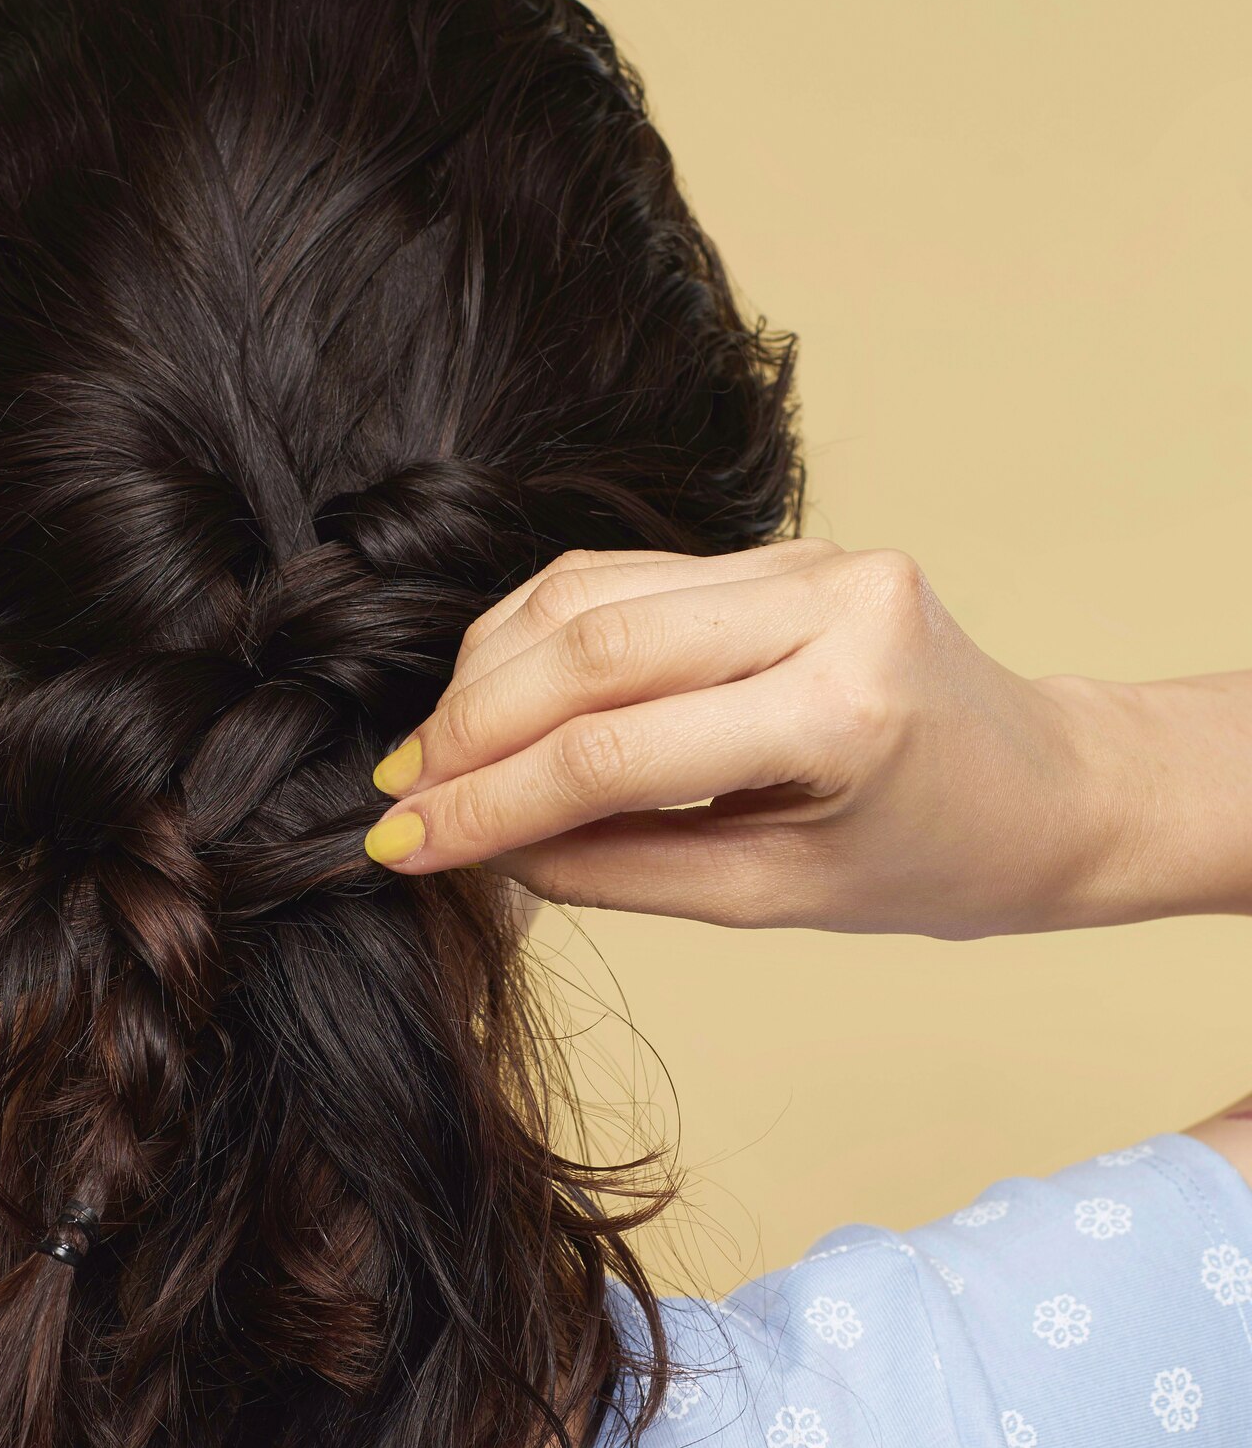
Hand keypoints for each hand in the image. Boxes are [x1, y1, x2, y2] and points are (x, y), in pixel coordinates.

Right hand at [364, 541, 1142, 938]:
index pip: (614, 752)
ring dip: (488, 673)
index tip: (403, 845)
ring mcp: (805, 560)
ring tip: (434, 757)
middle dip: (468, 726)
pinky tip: (493, 698)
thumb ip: (620, 868)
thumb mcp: (774, 900)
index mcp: (844, 713)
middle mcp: (828, 606)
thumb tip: (480, 848)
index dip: (488, 802)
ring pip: (588, 593)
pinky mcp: (783, 547)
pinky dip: (539, 637)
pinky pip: (624, 578)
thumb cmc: (930, 863)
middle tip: (397, 796)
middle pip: (588, 646)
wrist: (1049, 789)